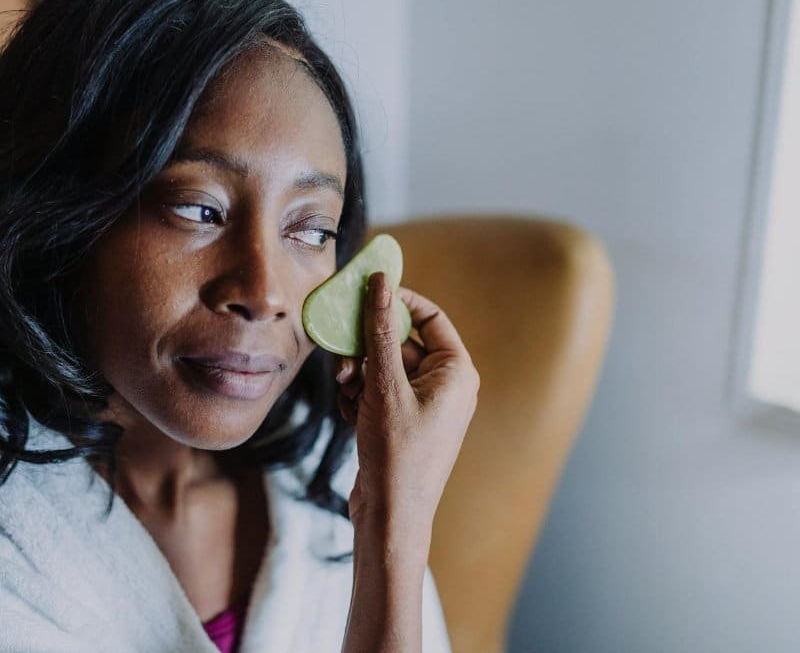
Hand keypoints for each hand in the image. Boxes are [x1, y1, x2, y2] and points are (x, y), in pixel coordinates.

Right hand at [336, 272, 479, 534]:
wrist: (390, 515)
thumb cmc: (397, 453)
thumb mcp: (385, 385)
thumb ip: (380, 330)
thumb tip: (380, 283)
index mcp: (456, 372)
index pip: (429, 317)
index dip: (397, 302)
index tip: (363, 295)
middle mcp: (445, 385)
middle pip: (399, 342)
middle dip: (366, 350)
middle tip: (343, 361)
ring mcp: (423, 404)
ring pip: (381, 366)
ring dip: (358, 375)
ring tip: (348, 395)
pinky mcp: (402, 421)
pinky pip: (376, 391)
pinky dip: (358, 397)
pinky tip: (351, 416)